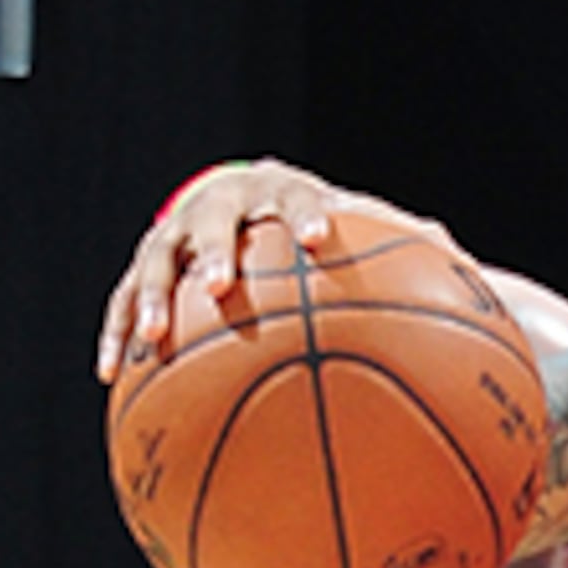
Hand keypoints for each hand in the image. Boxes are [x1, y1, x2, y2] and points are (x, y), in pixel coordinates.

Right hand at [98, 159, 405, 377]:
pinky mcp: (146, 265)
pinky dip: (116, 334)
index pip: (296, 198)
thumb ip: (394, 242)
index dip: (305, 215)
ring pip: (156, 261)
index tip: (318, 238)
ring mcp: (175, 234)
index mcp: (278, 192)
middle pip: (213, 224)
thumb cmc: (305, 225)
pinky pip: (120, 301)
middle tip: (224, 287)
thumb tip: (457, 255)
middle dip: (216, 254)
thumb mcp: (345, 227)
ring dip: (152, 298)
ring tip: (155, 338)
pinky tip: (110, 375)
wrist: (241, 196)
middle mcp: (220, 206)